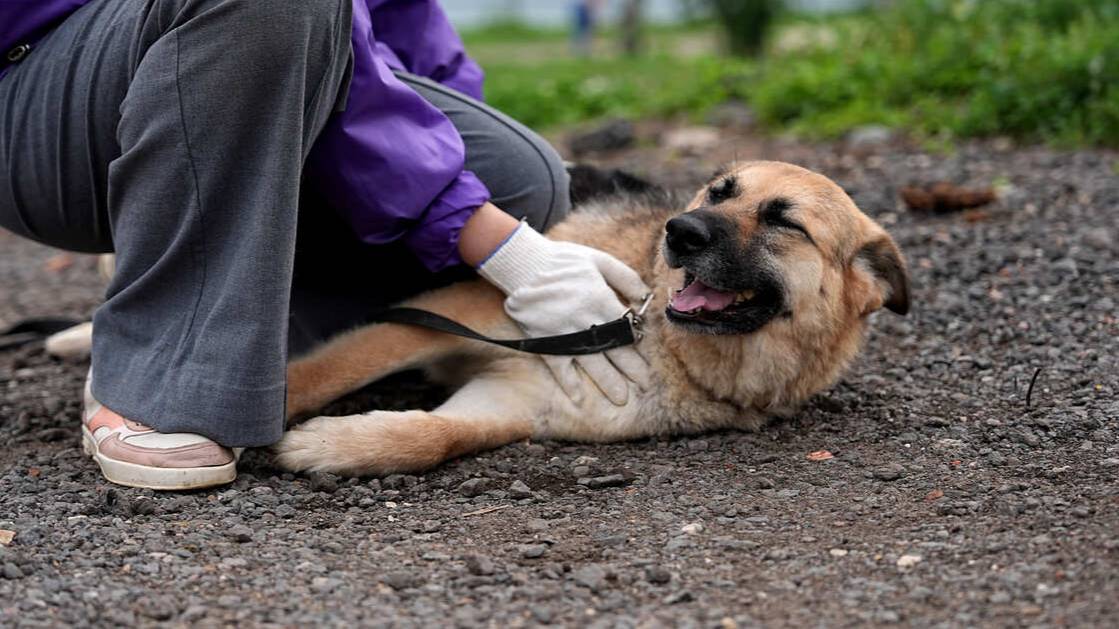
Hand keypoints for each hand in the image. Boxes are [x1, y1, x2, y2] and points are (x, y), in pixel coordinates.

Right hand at [477, 223, 649, 404]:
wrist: (522, 264)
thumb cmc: (563, 261)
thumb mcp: (599, 261)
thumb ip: (625, 277)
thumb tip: (645, 298)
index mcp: (600, 299)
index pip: (626, 328)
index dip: (638, 344)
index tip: (646, 355)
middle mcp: (585, 319)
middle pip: (613, 349)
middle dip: (631, 368)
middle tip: (644, 384)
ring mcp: (564, 332)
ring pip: (591, 361)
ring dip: (607, 381)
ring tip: (620, 398)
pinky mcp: (544, 339)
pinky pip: (558, 365)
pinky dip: (567, 381)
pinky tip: (578, 397)